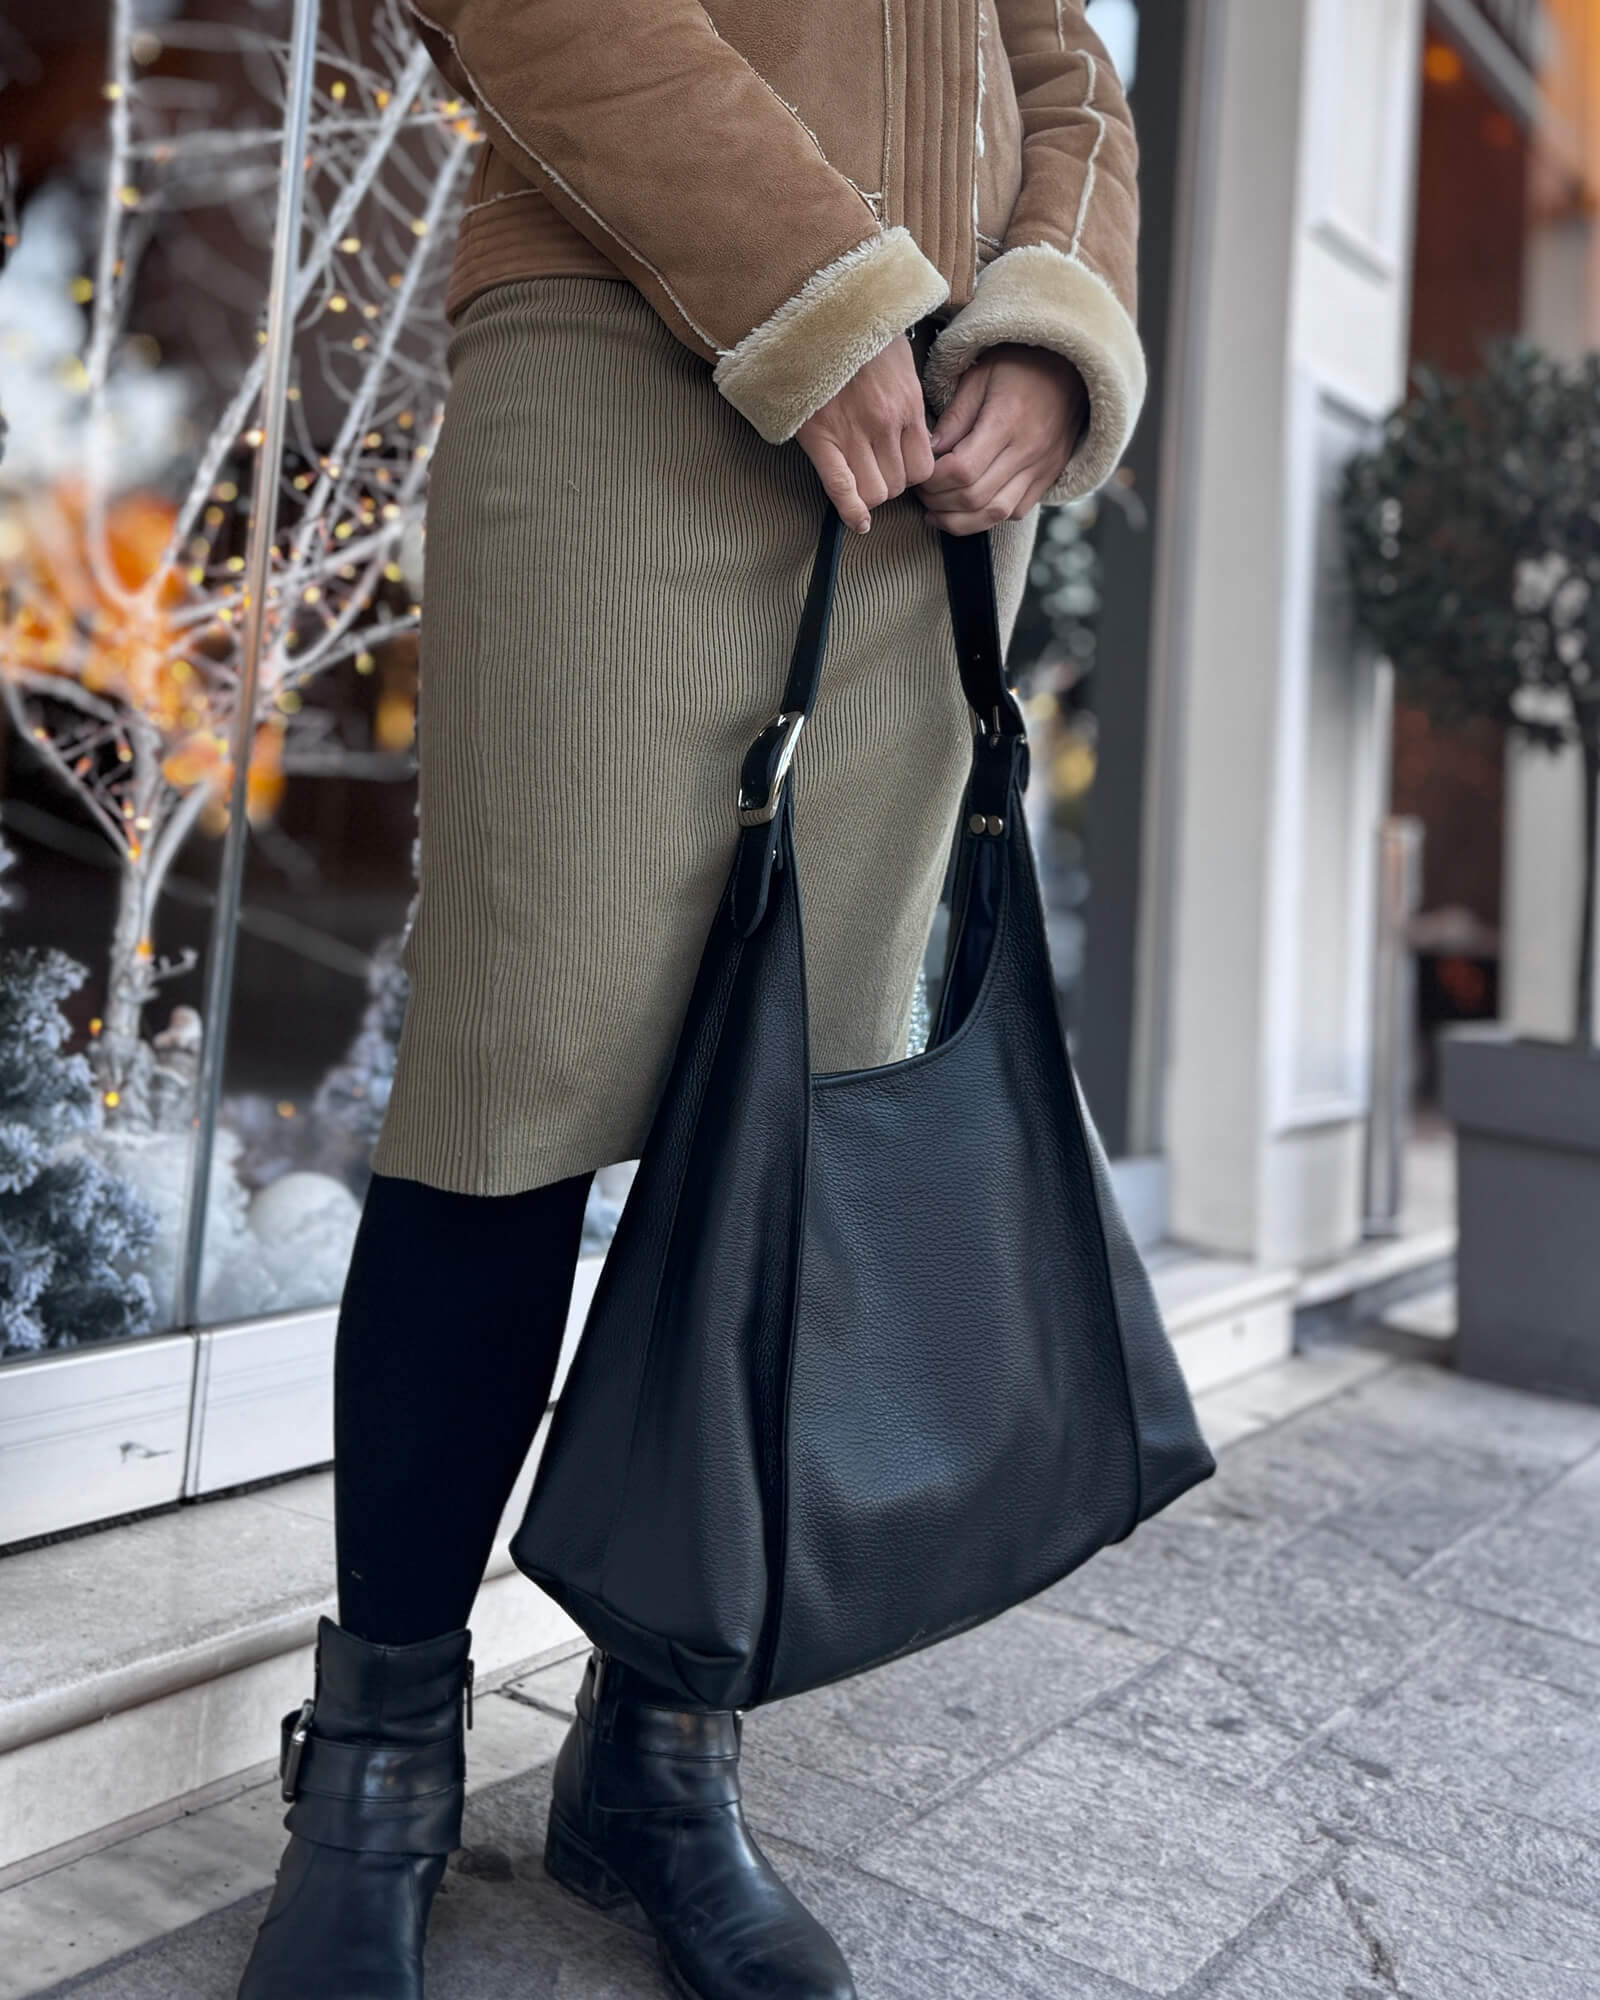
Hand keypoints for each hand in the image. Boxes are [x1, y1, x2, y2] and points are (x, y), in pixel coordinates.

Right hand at [795, 334, 935, 534]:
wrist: (817, 310)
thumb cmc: (858, 329)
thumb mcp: (899, 355)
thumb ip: (909, 393)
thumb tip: (913, 420)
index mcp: (908, 404)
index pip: (924, 467)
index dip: (913, 477)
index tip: (901, 470)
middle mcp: (886, 424)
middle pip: (900, 484)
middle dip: (891, 486)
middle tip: (877, 475)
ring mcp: (854, 434)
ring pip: (875, 492)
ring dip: (870, 495)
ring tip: (861, 482)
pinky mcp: (821, 438)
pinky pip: (841, 489)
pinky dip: (850, 511)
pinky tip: (856, 523)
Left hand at [918, 343, 1088, 535]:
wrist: (1073, 370)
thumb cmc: (1021, 366)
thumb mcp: (980, 376)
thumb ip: (955, 415)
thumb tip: (930, 452)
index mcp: (1007, 421)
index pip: (961, 470)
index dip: (933, 481)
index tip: (919, 476)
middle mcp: (1027, 450)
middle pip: (974, 497)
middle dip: (939, 502)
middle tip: (922, 495)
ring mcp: (1041, 468)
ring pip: (995, 514)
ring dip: (960, 521)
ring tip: (937, 512)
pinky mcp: (1048, 478)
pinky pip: (1015, 512)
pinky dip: (987, 518)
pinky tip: (969, 508)